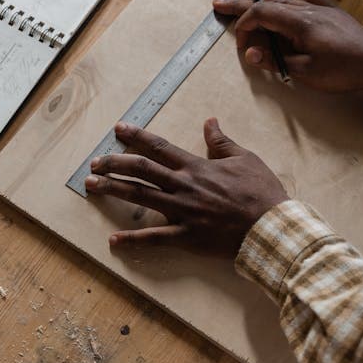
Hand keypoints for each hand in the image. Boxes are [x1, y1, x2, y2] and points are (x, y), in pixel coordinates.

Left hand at [84, 118, 287, 256]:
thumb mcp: (245, 158)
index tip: (118, 130)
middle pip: (140, 169)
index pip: (159, 146)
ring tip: (91, 187)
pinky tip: (112, 240)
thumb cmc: (262, 193)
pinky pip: (154, 238)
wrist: (271, 227)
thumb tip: (210, 122)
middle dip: (114, 163)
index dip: (136, 136)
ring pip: (140, 197)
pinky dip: (132, 240)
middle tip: (95, 163)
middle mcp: (183, 185)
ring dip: (113, 190)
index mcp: (196, 166)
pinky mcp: (186, 236)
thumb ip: (222, 142)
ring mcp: (182, 211)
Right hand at [212, 0, 362, 93]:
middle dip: (240, 5)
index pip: (260, 17)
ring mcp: (319, 10)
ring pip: (283, 0)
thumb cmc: (343, 70)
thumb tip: (251, 53)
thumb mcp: (305, 72)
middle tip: (219, 2)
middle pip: (266, 4)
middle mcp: (306, 11)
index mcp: (298, 24)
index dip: (245, 28)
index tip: (242, 45)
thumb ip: (276, 61)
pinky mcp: (331, 13)